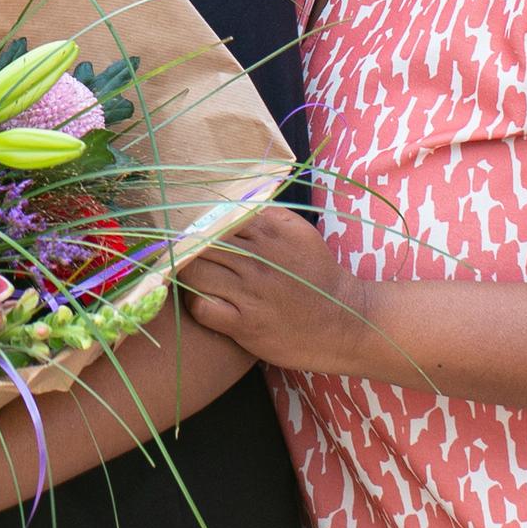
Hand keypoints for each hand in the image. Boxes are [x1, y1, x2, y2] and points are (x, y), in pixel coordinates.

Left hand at [182, 207, 395, 380]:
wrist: (345, 320)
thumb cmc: (318, 275)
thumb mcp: (299, 233)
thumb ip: (266, 216)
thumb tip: (231, 203)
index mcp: (269, 230)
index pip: (216, 216)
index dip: (198, 224)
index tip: (189, 231)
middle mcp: (258, 258)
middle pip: (200, 242)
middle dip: (185, 247)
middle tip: (180, 254)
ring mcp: (251, 292)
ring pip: (194, 272)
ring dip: (186, 274)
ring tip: (190, 278)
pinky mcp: (246, 324)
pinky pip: (202, 308)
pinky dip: (196, 303)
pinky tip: (204, 302)